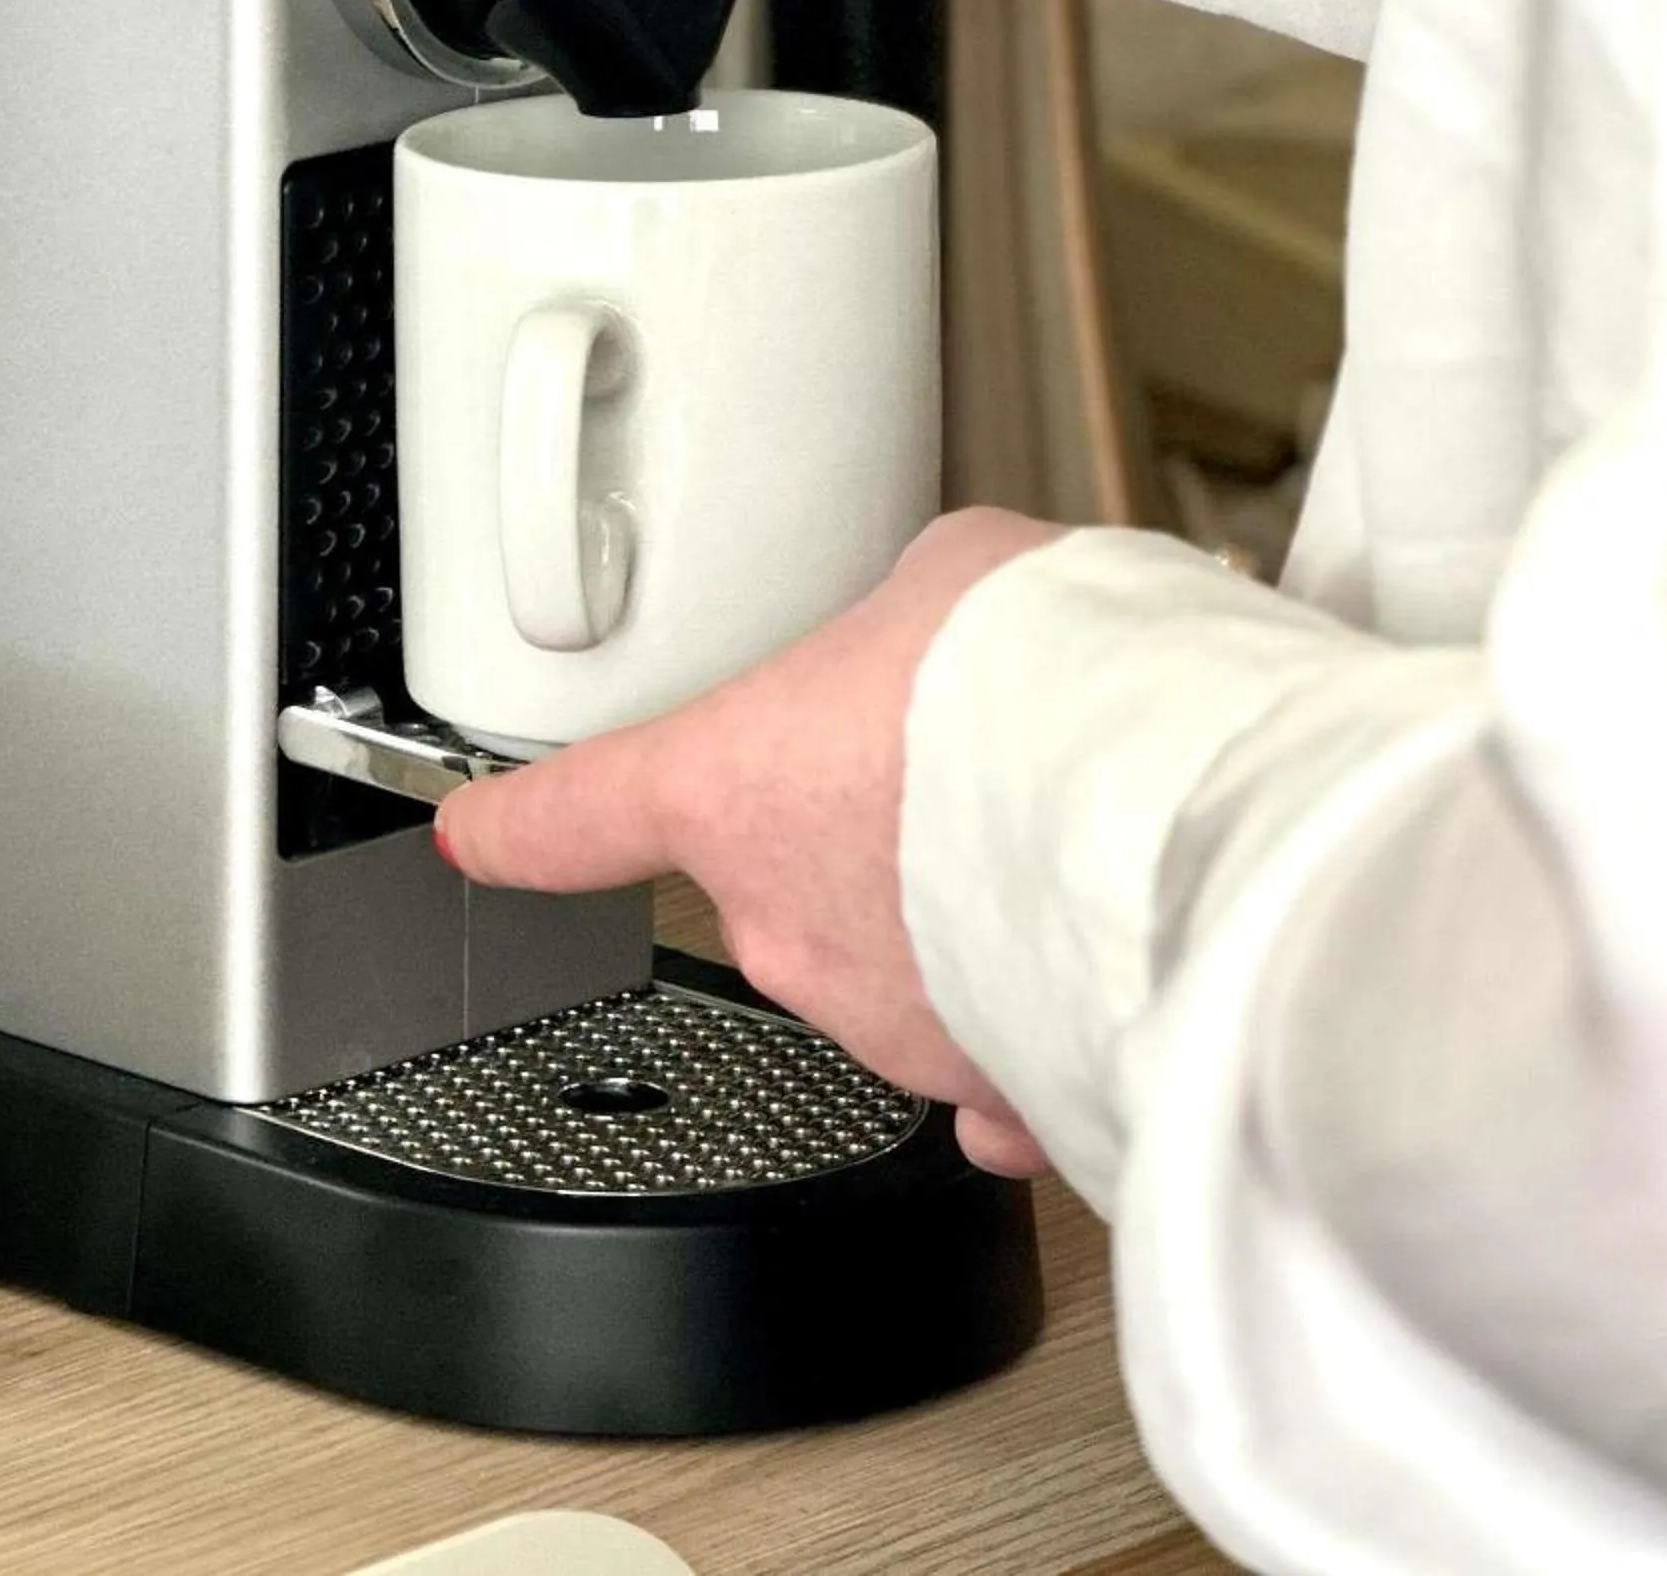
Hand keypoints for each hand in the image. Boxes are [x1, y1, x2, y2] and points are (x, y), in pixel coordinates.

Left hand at [434, 507, 1067, 1175]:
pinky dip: (1025, 1033)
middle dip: (875, 834)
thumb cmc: (1056, 687)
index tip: (482, 836)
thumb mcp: (956, 578)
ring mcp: (889, 1023)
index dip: (520, 825)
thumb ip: (914, 623)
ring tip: (1073, 841)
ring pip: (901, 967)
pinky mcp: (1001, 1087)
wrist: (1184, 817)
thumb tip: (952, 640)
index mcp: (730, 789)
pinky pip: (990, 1070)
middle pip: (791, 880)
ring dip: (967, 918)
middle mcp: (787, 927)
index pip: (574, 816)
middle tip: (983, 767)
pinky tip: (1079, 988)